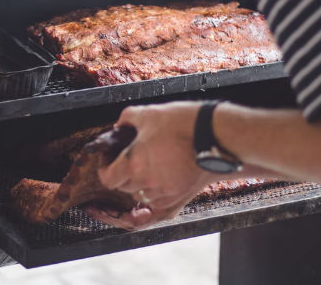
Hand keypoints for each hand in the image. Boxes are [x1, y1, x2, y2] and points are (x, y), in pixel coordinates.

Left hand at [95, 102, 215, 228]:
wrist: (215, 134)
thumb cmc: (183, 123)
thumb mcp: (148, 114)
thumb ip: (127, 120)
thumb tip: (120, 126)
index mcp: (133, 164)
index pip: (108, 178)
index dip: (105, 168)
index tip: (109, 159)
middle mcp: (147, 183)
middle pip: (124, 187)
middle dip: (123, 173)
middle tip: (129, 158)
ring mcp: (165, 193)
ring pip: (142, 196)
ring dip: (140, 185)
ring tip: (148, 167)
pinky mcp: (181, 197)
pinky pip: (161, 206)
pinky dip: (156, 198)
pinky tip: (159, 184)